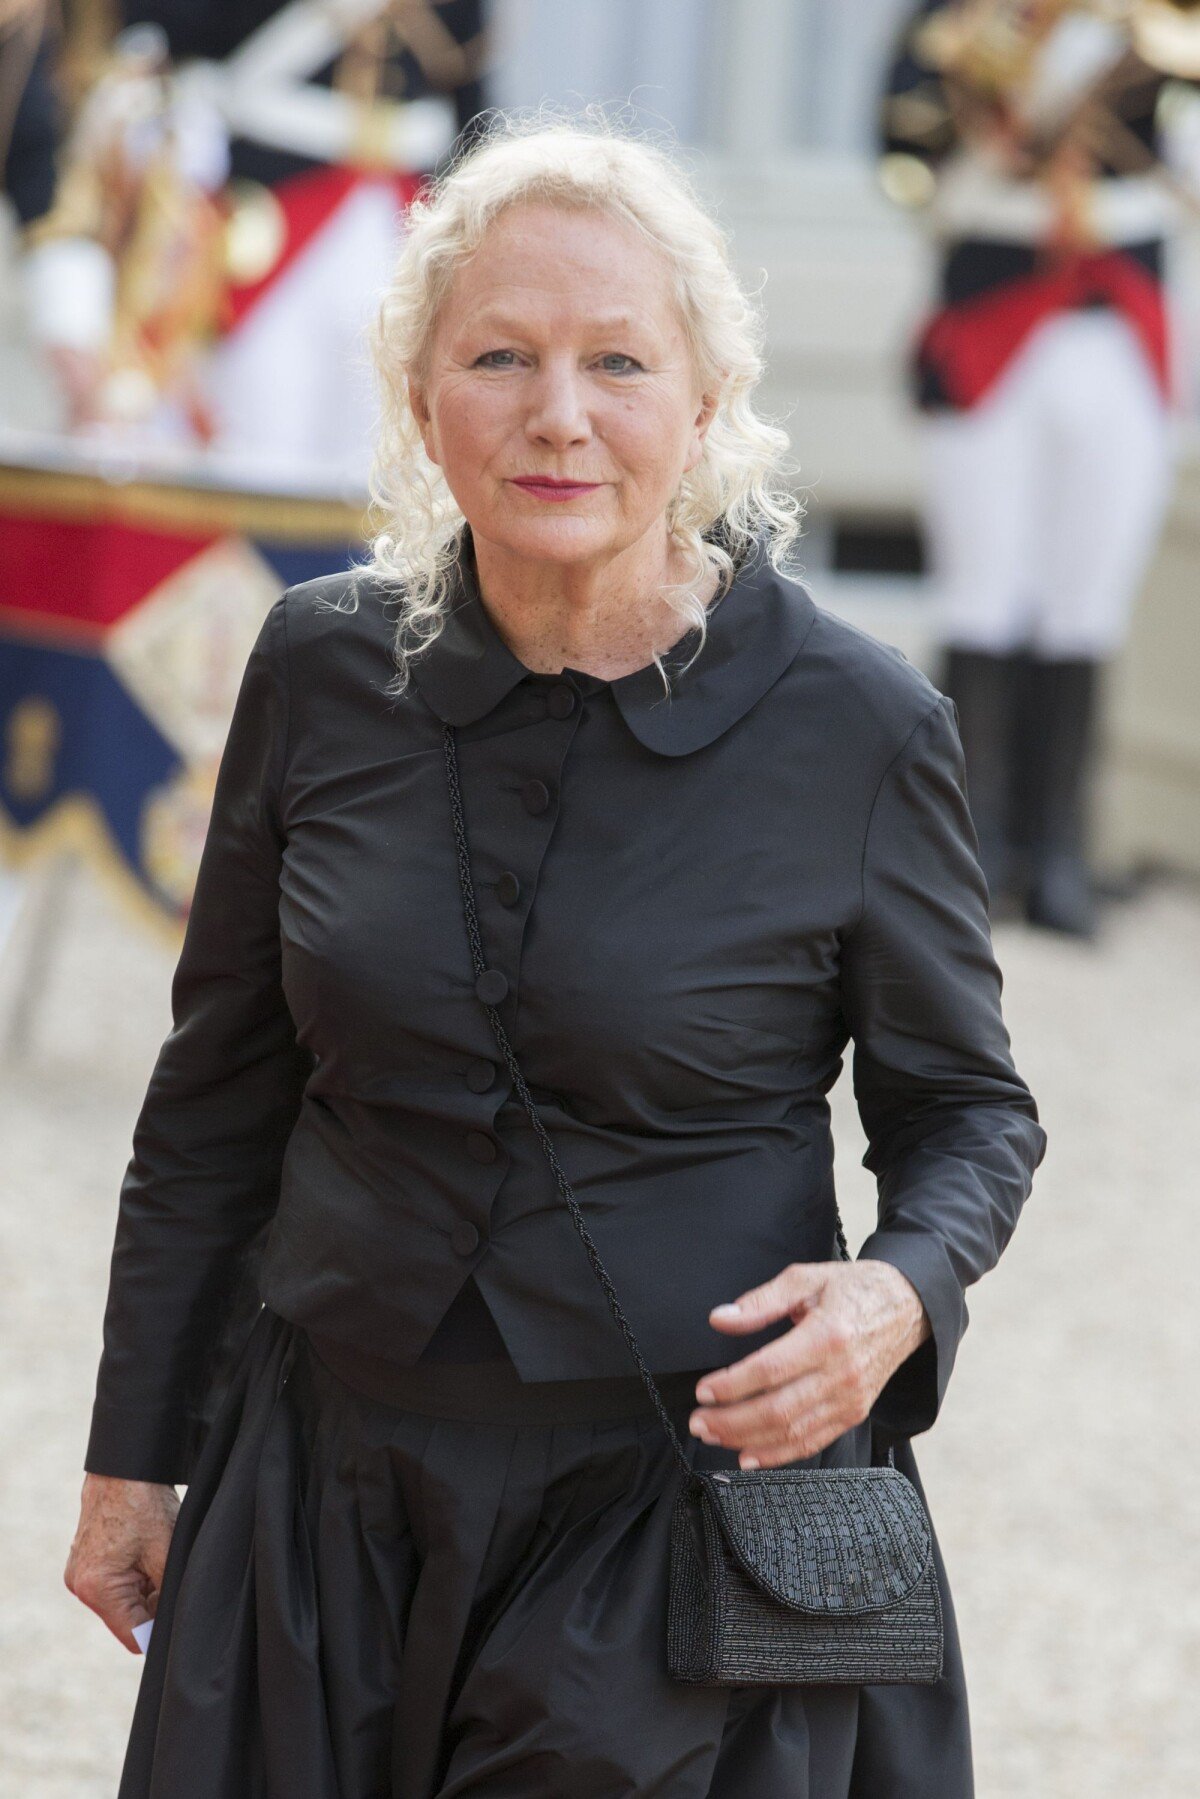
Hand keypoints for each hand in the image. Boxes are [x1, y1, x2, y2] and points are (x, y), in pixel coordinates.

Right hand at [64, 1473, 179, 1652]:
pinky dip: (134, 1575)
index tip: (180, 1616)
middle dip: (153, 1604)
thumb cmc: (144, 1505)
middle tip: (171, 1572)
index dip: (160, 1630)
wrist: (122, 1466)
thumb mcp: (166, 1552)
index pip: (133, 1635)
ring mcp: (79, 1573)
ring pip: (123, 1600)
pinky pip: (114, 1583)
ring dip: (145, 1588)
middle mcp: (80, 1586)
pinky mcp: (84, 1561)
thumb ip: (167, 1595)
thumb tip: (175, 1622)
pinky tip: (145, 1551)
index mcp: (97, 1589)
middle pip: (127, 1618)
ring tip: (157, 1556)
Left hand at [689, 1260, 930, 1468]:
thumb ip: (761, 1301)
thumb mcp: (806, 1279)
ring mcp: (850, 1400)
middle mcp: (841, 1374)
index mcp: (828, 1335)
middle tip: (698, 1421)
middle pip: (778, 1410)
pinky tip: (749, 1455)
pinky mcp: (854, 1414)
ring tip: (713, 1436)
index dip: (733, 1385)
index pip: (770, 1370)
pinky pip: (813, 1442)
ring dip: (747, 1440)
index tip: (703, 1391)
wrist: (907, 1307)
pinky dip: (779, 1455)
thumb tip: (721, 1319)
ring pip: (793, 1433)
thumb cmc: (854, 1289)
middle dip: (731, 1421)